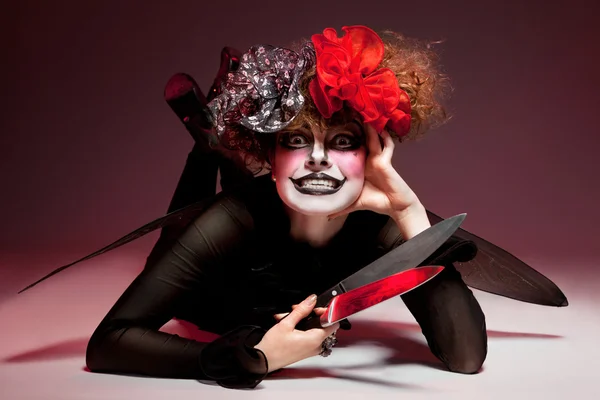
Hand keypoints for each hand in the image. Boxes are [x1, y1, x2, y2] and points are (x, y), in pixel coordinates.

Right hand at [254, 294, 338, 371]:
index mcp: (315, 339)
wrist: (263, 361)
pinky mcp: (305, 350)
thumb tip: (312, 300)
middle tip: (296, 310)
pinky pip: (307, 335)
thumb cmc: (273, 347)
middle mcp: (316, 346)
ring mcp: (311, 349)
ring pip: (313, 328)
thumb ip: (302, 310)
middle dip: (309, 314)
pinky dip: (299, 328)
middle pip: (321, 324)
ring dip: (301, 320)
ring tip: (287, 317)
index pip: (332, 322)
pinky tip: (287, 325)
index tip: (314, 307)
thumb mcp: (286, 323)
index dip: (325, 312)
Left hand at [328, 124, 430, 238]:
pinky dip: (384, 138)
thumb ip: (342, 207)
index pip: (353, 149)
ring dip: (370, 128)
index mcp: (361, 166)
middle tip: (348, 112)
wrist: (396, 207)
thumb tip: (328, 216)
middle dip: (357, 127)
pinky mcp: (386, 162)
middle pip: (363, 140)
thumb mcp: (355, 203)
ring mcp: (379, 160)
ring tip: (363, 114)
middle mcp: (369, 160)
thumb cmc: (377, 202)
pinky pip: (386, 147)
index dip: (346, 139)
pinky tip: (380, 129)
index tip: (335, 128)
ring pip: (374, 140)